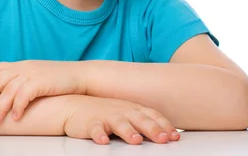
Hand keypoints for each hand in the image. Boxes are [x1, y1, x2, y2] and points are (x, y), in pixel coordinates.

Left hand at [0, 60, 86, 123]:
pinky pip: (26, 95)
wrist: (78, 74)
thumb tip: (4, 92)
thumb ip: (19, 79)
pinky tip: (15, 118)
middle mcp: (22, 68)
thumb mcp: (34, 74)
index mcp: (18, 65)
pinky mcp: (42, 82)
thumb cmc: (55, 78)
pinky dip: (19, 107)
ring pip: (9, 89)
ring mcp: (31, 74)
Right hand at [63, 95, 180, 144]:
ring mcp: (105, 115)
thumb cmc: (104, 113)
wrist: (73, 107)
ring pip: (118, 123)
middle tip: (163, 139)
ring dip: (128, 131)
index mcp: (132, 109)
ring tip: (135, 140)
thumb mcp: (126, 115)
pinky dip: (98, 134)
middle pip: (139, 119)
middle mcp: (121, 110)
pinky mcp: (90, 122)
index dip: (164, 125)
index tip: (174, 137)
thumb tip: (167, 136)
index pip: (151, 115)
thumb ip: (144, 123)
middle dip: (152, 128)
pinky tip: (102, 141)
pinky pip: (94, 128)